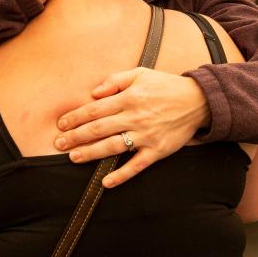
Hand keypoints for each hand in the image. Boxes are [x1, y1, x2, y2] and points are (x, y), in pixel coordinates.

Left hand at [54, 68, 210, 187]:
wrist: (198, 100)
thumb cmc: (165, 86)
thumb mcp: (140, 74)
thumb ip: (115, 80)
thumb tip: (94, 93)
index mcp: (129, 97)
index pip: (95, 109)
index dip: (75, 117)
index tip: (61, 124)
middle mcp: (135, 117)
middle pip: (99, 128)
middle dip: (76, 136)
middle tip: (59, 144)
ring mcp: (146, 135)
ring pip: (113, 147)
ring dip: (90, 153)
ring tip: (73, 157)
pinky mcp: (157, 150)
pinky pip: (136, 165)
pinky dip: (121, 175)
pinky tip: (106, 182)